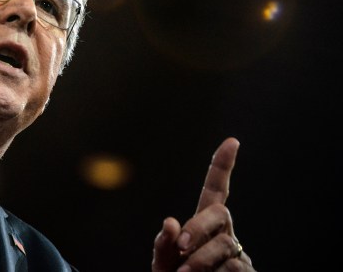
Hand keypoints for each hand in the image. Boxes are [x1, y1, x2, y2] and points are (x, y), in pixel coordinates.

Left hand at [151, 137, 254, 271]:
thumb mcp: (162, 263)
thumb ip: (163, 244)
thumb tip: (170, 222)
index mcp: (204, 223)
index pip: (216, 190)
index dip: (222, 166)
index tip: (232, 141)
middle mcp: (225, 233)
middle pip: (218, 213)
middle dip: (198, 225)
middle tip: (179, 247)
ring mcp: (238, 254)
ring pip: (222, 246)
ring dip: (198, 263)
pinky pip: (232, 269)